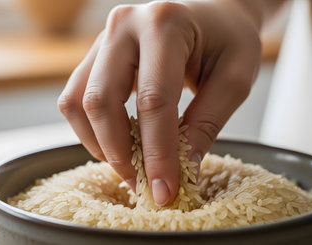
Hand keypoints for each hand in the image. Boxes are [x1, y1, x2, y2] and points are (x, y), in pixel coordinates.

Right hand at [58, 0, 261, 205]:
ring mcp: (104, 37)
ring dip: (100, 144)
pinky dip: (91, 129)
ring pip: (79, 102)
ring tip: (131, 168)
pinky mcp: (96, 54)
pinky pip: (76, 98)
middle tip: (143, 185)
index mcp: (166, 24)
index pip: (153, 100)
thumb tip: (182, 170)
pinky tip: (118, 144)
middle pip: (102, 101)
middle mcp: (125, 25)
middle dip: (120, 153)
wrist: (214, 13)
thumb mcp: (235, 79)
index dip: (157, 152)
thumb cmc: (229, 40)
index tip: (165, 190)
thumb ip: (207, 124)